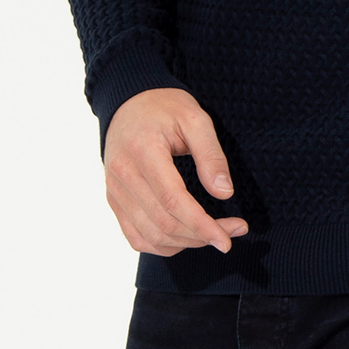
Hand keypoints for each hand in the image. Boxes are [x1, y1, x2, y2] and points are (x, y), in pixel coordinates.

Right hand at [103, 88, 248, 256]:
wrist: (129, 102)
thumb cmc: (166, 108)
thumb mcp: (195, 119)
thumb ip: (211, 155)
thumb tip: (224, 194)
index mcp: (142, 151)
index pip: (173, 201)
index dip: (202, 226)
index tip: (228, 240)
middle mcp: (122, 175)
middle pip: (163, 223)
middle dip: (201, 236)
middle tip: (233, 232)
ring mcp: (115, 191)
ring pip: (150, 236)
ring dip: (186, 243)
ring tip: (214, 234)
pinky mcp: (114, 200)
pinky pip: (136, 238)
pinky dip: (163, 246)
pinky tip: (187, 237)